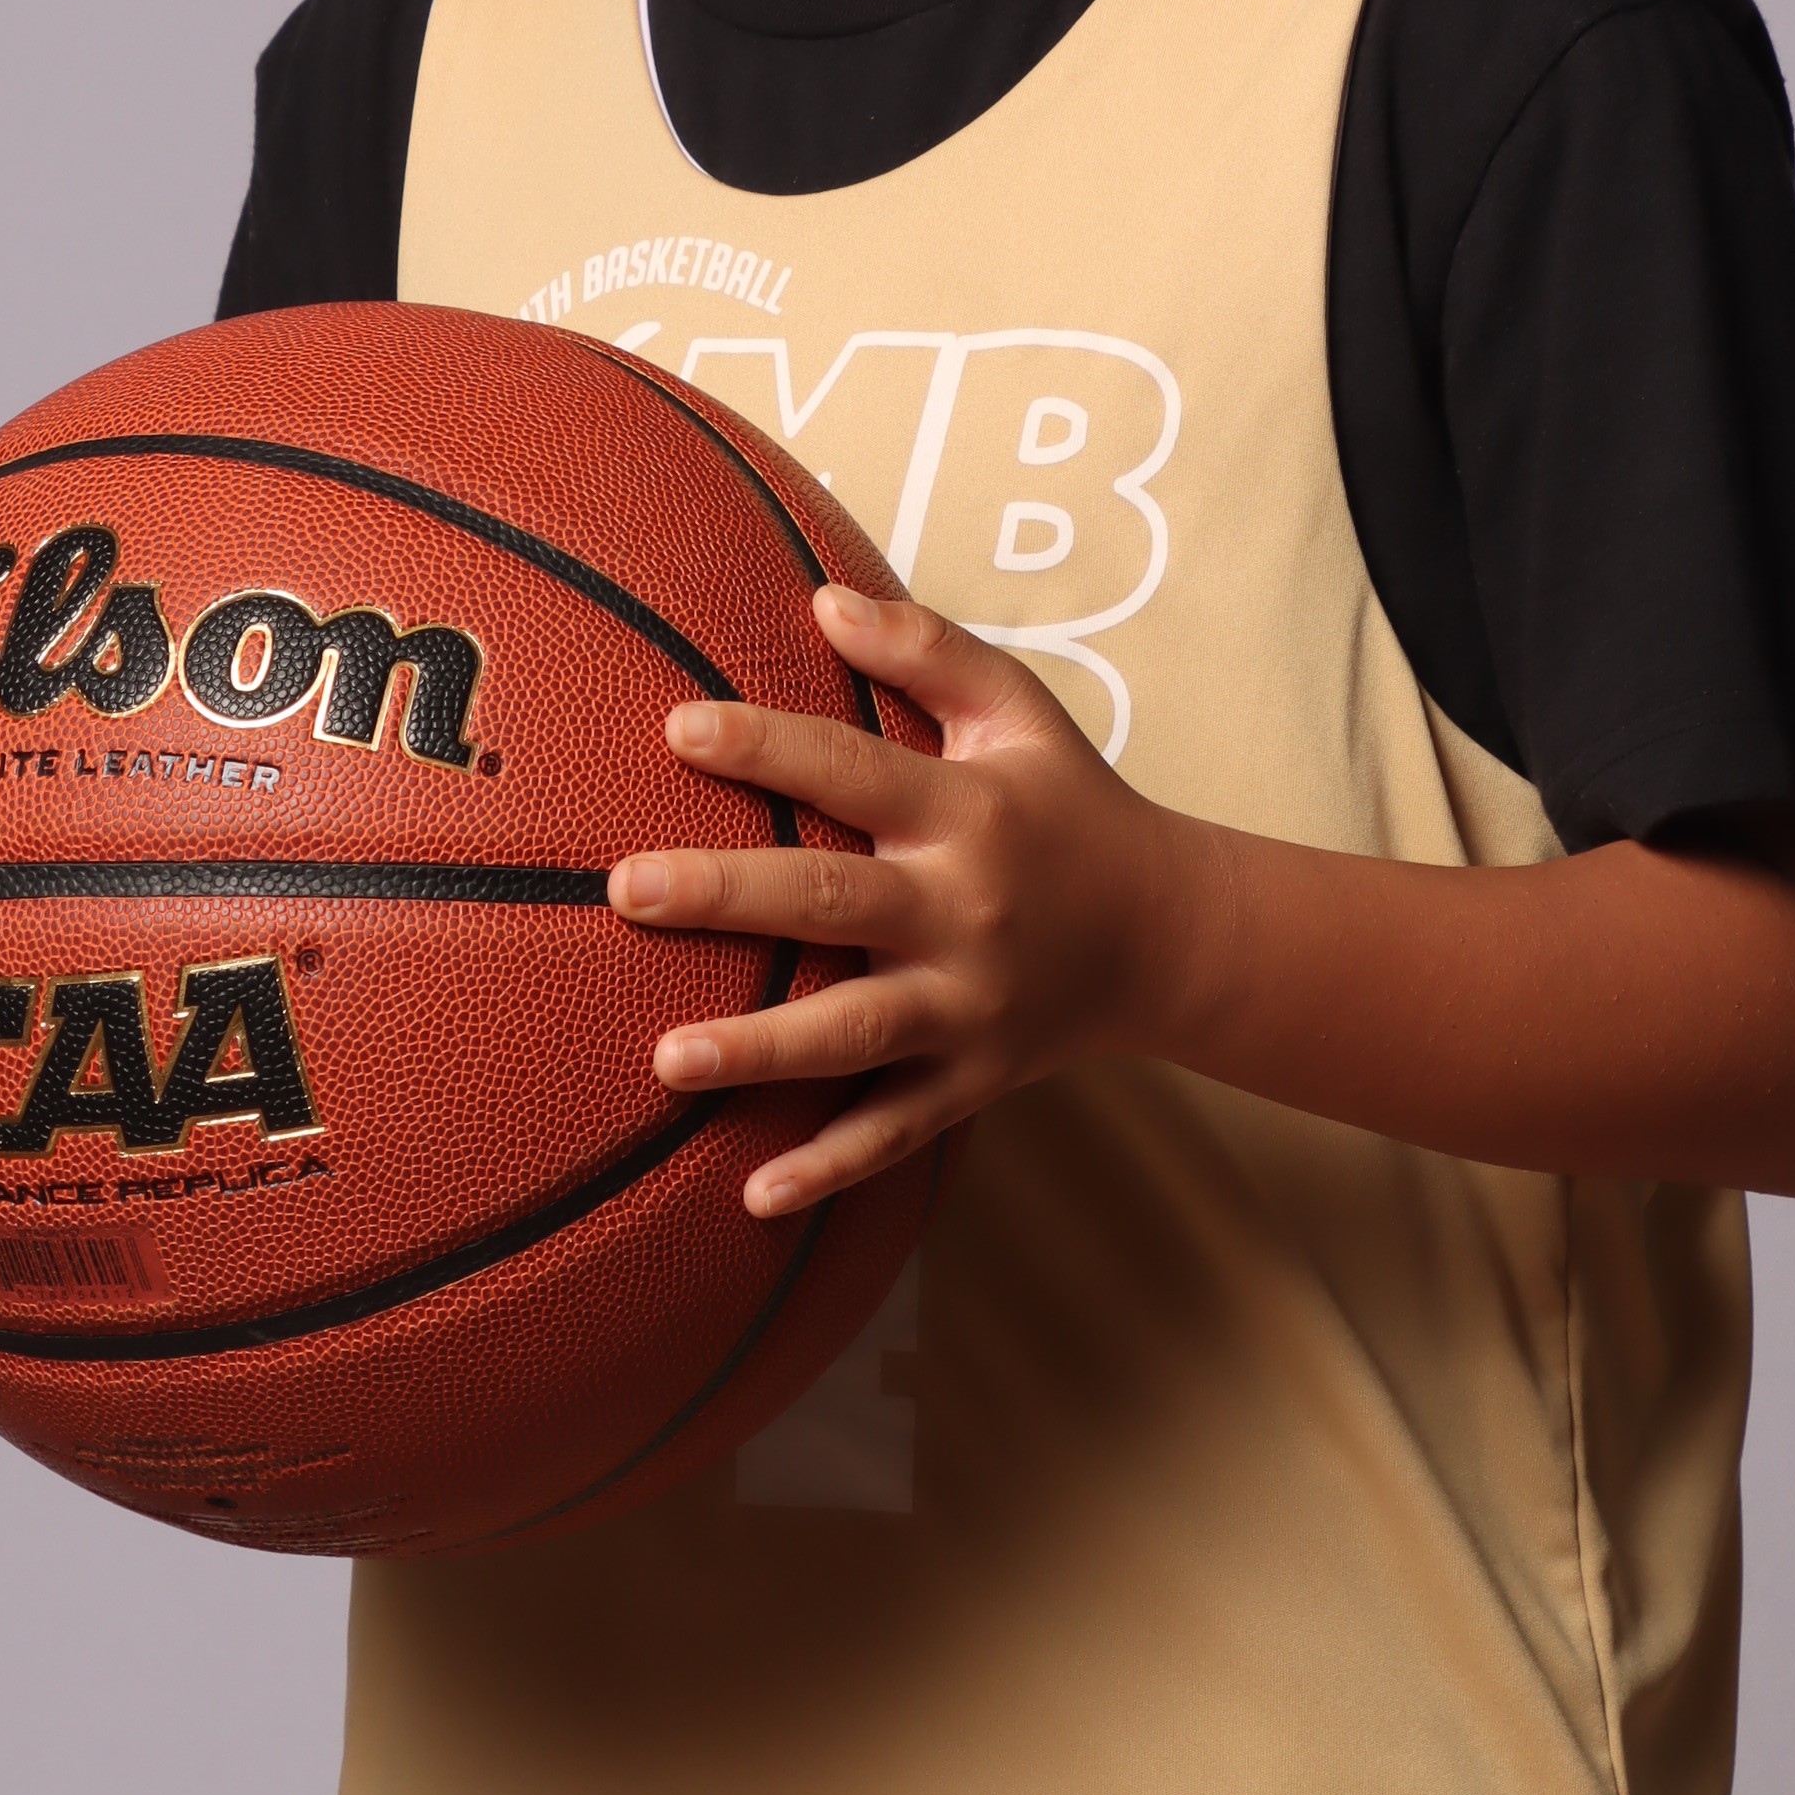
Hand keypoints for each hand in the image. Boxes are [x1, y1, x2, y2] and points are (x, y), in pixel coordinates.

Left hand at [609, 583, 1217, 1215]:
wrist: (1170, 936)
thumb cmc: (1070, 806)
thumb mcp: (1019, 713)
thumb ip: (927, 651)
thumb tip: (821, 597)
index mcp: (970, 810)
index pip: (855, 769)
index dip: (769, 747)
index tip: (677, 730)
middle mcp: (966, 911)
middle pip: (833, 900)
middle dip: (727, 894)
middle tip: (625, 888)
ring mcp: (969, 1007)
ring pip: (855, 1033)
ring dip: (761, 1050)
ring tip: (664, 1059)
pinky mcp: (972, 1081)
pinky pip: (896, 1132)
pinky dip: (831, 1168)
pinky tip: (752, 1197)